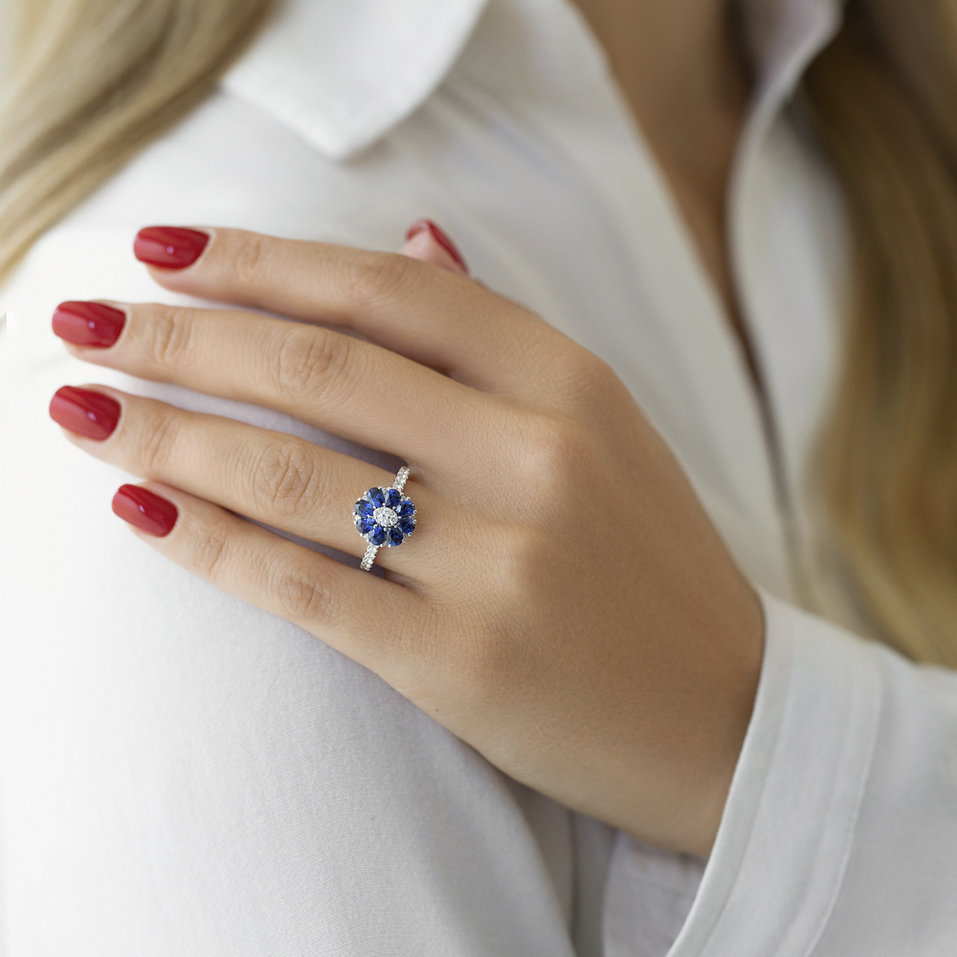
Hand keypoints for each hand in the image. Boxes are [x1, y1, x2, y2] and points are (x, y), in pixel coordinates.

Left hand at [48, 220, 764, 858]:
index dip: (262, 261)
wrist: (726, 716)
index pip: (387, 291)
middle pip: (319, 369)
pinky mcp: (460, 662)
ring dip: (165, 433)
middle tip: (87, 325)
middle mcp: (535, 458)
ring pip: (290, 474)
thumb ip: (499, 337)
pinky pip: (300, 583)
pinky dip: (204, 540)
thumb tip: (412, 234)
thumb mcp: (603, 426)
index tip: (165, 252)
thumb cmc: (651, 564)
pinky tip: (138, 505)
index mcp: (572, 383)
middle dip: (181, 338)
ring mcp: (499, 564)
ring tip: (82, 409)